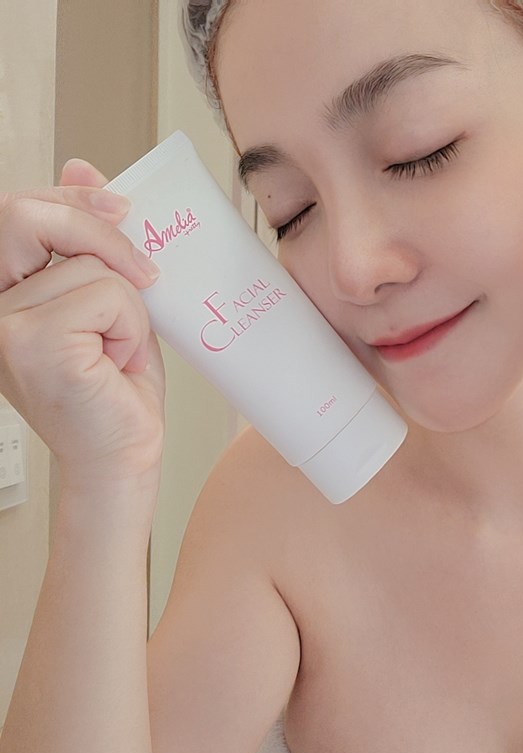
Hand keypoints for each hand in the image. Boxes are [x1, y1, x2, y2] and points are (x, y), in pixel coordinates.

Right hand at [0, 159, 165, 488]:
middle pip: (26, 214)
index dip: (70, 195)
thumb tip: (82, 163)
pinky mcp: (31, 342)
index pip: (18, 211)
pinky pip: (107, 295)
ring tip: (119, 351)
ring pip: (91, 266)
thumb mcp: (109, 304)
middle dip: (98, 229)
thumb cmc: (116, 387)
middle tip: (144, 273)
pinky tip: (117, 363)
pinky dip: (131, 328)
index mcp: (5, 291)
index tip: (120, 204)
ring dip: (129, 309)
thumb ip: (91, 244)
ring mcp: (3, 324)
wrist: (123, 455)